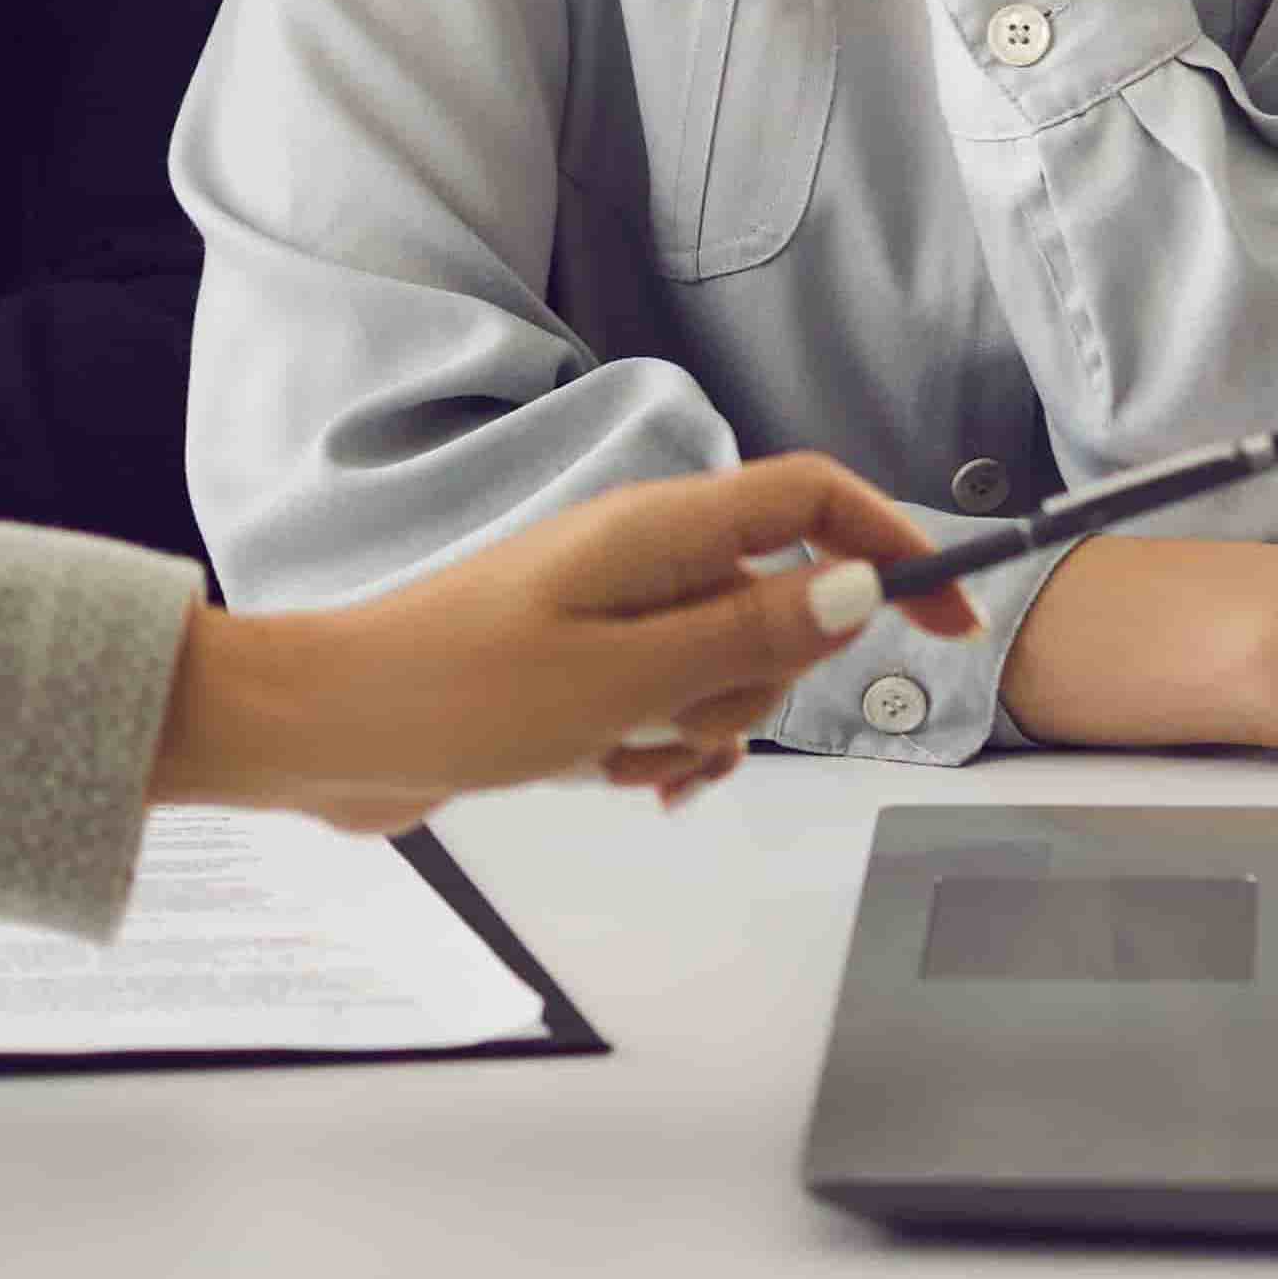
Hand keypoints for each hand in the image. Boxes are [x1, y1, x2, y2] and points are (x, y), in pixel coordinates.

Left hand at [149, 453, 970, 833]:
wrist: (327, 731)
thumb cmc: (454, 692)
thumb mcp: (622, 678)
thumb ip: (745, 633)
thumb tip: (856, 590)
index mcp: (656, 531)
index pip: (813, 499)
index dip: (893, 548)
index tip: (950, 625)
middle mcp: (641, 559)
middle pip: (780, 602)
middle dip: (760, 682)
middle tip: (678, 721)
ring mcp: (611, 614)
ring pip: (726, 669)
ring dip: (699, 730)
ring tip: (618, 755)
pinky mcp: (581, 669)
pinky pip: (667, 707)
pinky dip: (658, 749)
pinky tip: (616, 779)